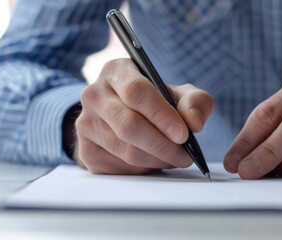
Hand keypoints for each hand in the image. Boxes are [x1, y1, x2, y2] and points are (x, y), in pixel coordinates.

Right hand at [74, 59, 213, 173]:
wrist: (130, 116)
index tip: (183, 134)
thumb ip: (196, 102)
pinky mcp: (87, 151)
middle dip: (163, 145)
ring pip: (126, 150)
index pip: (135, 91)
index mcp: (116, 71)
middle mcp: (94, 95)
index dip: (161, 115)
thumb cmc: (158, 103)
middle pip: (128, 125)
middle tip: (185, 155)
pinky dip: (144, 169)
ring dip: (157, 159)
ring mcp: (86, 124)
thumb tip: (194, 122)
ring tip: (176, 158)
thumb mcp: (181, 95)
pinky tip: (155, 161)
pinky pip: (119, 167)